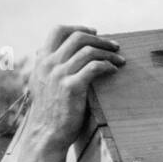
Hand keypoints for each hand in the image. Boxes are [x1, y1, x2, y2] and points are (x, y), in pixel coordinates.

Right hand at [24, 27, 124, 148]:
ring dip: (108, 53)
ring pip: (88, 51)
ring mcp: (59, 74)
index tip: (95, 32)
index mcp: (41, 60)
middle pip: (77, 38)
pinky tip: (114, 70)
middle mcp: (48, 64)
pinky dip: (107, 66)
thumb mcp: (42, 84)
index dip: (79, 28)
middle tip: (116, 46)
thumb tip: (53, 54)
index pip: (58, 31)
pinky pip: (94, 67)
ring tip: (121, 60)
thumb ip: (48, 68)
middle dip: (100, 39)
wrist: (46, 133)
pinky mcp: (71, 87)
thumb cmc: (50, 110)